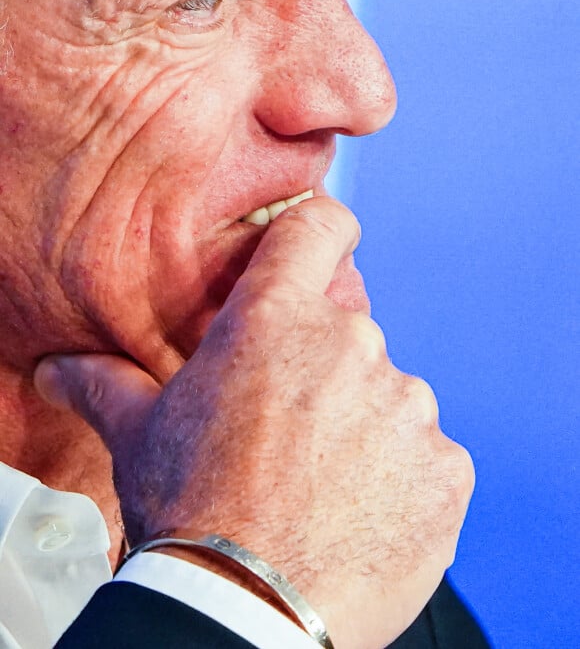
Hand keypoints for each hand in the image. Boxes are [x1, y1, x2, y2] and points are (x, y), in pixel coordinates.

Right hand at [34, 197, 473, 648]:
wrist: (247, 615)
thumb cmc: (191, 513)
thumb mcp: (138, 435)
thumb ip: (105, 383)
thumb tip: (58, 368)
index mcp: (275, 318)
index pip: (318, 227)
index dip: (320, 229)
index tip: (321, 244)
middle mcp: (351, 343)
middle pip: (347, 332)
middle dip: (321, 370)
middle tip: (286, 431)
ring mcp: (407, 404)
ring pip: (388, 396)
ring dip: (362, 427)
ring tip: (320, 484)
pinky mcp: (445, 466)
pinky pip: (425, 456)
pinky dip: (401, 478)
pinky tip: (360, 515)